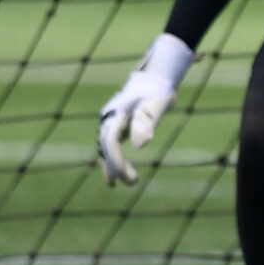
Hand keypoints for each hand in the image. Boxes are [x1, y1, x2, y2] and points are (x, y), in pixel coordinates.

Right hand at [98, 33, 193, 184]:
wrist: (155, 79)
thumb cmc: (157, 92)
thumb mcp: (155, 107)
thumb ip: (147, 124)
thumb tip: (140, 145)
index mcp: (116, 114)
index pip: (111, 142)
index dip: (116, 160)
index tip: (125, 175)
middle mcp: (109, 119)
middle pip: (107, 147)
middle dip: (116, 167)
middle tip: (132, 183)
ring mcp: (111, 122)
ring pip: (107, 148)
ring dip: (112, 165)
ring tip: (117, 185)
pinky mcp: (118, 126)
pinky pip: (111, 146)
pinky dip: (113, 159)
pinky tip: (117, 174)